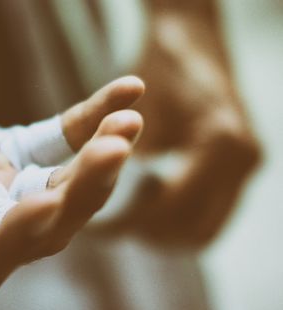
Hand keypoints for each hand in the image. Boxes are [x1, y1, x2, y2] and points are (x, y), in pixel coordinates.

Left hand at [111, 10, 260, 246]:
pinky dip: (182, 221)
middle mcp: (241, 158)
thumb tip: (109, 211)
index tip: (102, 227)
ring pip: (206, 228)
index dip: (134, 222)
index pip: (174, 207)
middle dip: (150, 233)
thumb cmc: (161, 67)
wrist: (192, 36)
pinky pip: (213, 212)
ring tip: (129, 223)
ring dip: (166, 233)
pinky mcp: (241, 166)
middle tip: (114, 228)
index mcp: (217, 141)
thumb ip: (133, 163)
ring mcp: (247, 163)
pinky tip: (151, 211)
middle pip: (194, 228)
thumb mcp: (140, 113)